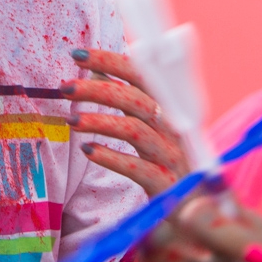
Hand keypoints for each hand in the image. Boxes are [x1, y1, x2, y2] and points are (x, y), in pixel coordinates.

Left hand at [63, 48, 189, 195]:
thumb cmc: (168, 160)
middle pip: (136, 99)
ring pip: (135, 130)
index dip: (111, 61)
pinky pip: (137, 168)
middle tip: (66, 87)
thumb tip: (96, 71)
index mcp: (169, 107)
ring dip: (100, 121)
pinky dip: (111, 156)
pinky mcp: (166, 184)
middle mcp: (173, 127)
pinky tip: (88, 150)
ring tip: (72, 120)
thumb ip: (128, 98)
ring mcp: (172, 155)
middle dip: (99, 88)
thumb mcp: (151, 126)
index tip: (78, 54)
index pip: (142, 74)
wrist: (195, 207)